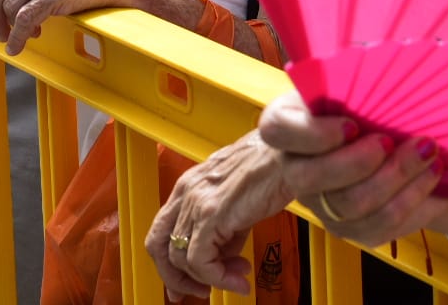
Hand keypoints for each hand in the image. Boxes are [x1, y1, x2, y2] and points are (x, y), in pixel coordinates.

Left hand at [147, 130, 290, 298]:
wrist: (289, 156)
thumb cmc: (271, 169)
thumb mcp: (237, 201)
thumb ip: (223, 229)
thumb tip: (224, 258)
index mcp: (189, 185)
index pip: (161, 230)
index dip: (168, 262)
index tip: (184, 281)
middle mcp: (186, 192)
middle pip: (158, 246)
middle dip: (176, 277)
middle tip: (199, 292)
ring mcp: (196, 202)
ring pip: (179, 258)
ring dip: (207, 280)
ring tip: (235, 280)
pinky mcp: (211, 214)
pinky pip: (200, 261)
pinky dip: (218, 279)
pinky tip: (239, 279)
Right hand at [258, 92, 447, 247]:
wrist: (363, 147)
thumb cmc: (353, 108)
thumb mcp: (344, 86)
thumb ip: (355, 82)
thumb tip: (380, 61)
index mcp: (285, 126)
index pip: (279, 131)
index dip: (313, 133)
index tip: (351, 124)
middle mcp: (295, 169)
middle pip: (312, 178)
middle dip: (358, 162)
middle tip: (392, 140)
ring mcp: (319, 204)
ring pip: (349, 205)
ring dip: (394, 180)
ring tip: (427, 155)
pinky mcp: (348, 228)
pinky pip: (376, 227)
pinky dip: (409, 202)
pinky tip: (428, 177)